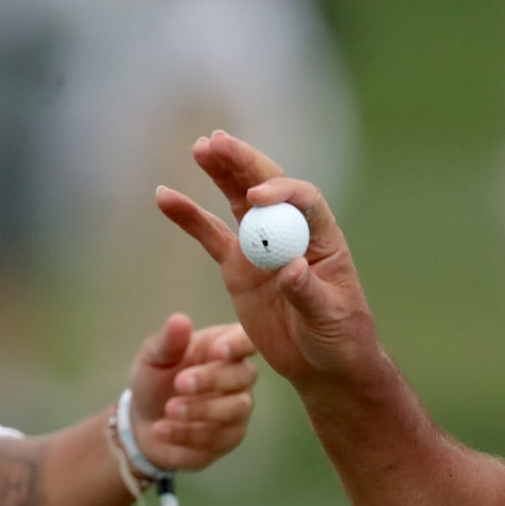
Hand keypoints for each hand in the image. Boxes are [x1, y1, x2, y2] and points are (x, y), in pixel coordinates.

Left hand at [128, 312, 256, 471]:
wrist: (144, 423)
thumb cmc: (156, 379)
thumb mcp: (154, 357)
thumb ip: (168, 342)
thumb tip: (179, 320)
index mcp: (225, 346)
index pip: (246, 339)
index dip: (238, 344)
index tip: (218, 350)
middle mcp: (240, 375)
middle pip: (245, 375)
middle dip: (212, 380)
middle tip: (180, 383)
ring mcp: (239, 407)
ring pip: (236, 408)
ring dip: (202, 410)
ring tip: (169, 410)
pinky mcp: (230, 436)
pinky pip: (218, 437)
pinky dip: (188, 434)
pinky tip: (161, 429)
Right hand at [155, 130, 378, 386]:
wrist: (322, 364)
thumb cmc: (340, 338)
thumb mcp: (329, 318)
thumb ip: (308, 293)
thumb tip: (291, 267)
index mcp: (324, 239)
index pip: (304, 201)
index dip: (282, 192)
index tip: (259, 198)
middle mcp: (292, 233)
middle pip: (268, 187)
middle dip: (244, 163)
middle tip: (218, 141)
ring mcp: (263, 246)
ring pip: (239, 200)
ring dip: (221, 172)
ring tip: (200, 147)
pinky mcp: (239, 265)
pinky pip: (210, 235)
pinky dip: (188, 216)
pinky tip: (164, 196)